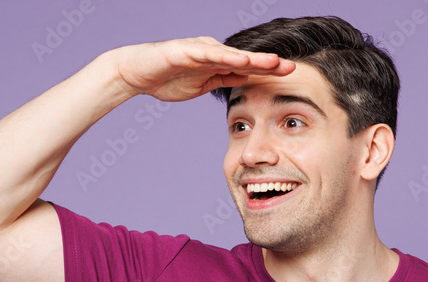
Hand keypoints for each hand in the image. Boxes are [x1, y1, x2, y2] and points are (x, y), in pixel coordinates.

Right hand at [109, 36, 295, 101]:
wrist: (135, 72)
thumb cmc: (166, 78)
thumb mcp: (201, 85)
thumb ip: (222, 81)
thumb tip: (244, 82)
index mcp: (217, 63)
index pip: (247, 68)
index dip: (268, 72)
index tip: (290, 77)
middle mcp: (212, 53)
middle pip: (245, 59)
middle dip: (268, 64)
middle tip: (292, 68)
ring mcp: (199, 50)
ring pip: (231, 55)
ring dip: (253, 59)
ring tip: (274, 63)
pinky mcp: (185, 50)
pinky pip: (208, 54)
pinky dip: (225, 57)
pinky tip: (241, 60)